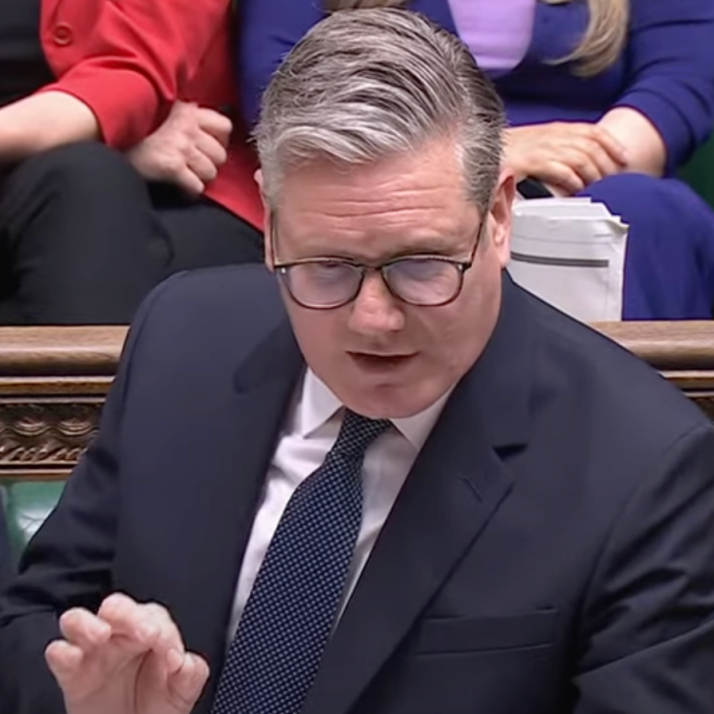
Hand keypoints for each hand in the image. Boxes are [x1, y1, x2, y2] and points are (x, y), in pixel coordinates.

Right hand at [45, 593, 208, 713]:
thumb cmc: (156, 706)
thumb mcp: (182, 691)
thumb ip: (191, 673)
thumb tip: (184, 662)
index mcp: (149, 632)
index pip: (155, 617)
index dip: (165, 632)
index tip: (171, 655)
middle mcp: (119, 635)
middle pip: (117, 607)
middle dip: (130, 615)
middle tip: (145, 634)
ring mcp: (91, 652)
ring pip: (79, 620)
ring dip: (88, 623)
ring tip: (102, 634)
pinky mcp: (70, 675)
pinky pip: (58, 653)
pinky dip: (61, 651)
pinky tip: (71, 656)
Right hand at [127, 100, 231, 195]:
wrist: (106, 138)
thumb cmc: (135, 129)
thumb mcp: (161, 110)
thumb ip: (184, 115)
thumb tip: (204, 123)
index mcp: (187, 111)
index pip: (225, 126)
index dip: (220, 140)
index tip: (208, 147)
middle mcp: (187, 127)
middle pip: (220, 155)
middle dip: (210, 164)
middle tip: (195, 166)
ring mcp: (181, 146)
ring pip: (211, 172)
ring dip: (200, 178)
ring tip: (186, 175)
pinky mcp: (173, 167)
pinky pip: (196, 187)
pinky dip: (189, 191)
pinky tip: (179, 187)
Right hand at [504, 122, 627, 194]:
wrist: (480, 153)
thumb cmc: (506, 153)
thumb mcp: (535, 145)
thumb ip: (557, 150)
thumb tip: (579, 165)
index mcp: (555, 129)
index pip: (593, 131)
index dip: (613, 144)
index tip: (625, 158)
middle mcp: (551, 135)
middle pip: (590, 146)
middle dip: (605, 163)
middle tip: (612, 180)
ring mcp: (540, 148)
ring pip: (579, 158)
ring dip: (591, 174)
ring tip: (595, 187)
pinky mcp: (529, 162)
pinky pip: (559, 169)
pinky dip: (572, 180)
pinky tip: (576, 189)